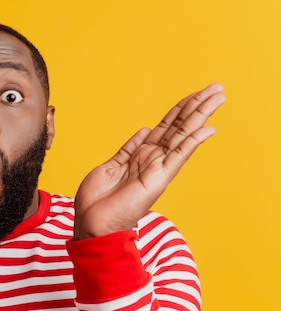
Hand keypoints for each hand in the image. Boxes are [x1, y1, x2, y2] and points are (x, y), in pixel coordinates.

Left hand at [73, 83, 224, 239]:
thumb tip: (145, 131)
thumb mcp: (111, 165)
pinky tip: (208, 128)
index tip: (195, 94)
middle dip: (197, 106)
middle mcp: (152, 160)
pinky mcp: (158, 179)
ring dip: (200, 115)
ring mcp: (157, 168)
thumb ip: (129, 148)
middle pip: (179, 127)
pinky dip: (193, 142)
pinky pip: (178, 156)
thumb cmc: (97, 200)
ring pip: (183, 135)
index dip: (180, 109)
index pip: (166, 127)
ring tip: (218, 97)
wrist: (91, 223)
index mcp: (141, 155)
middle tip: (217, 87)